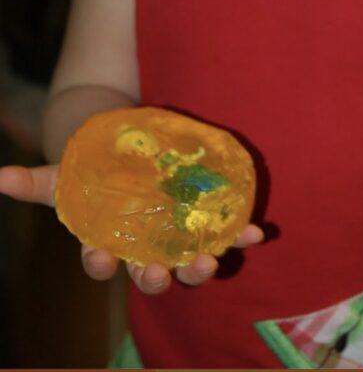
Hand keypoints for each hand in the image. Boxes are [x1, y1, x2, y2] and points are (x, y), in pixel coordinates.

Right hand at [0, 163, 263, 293]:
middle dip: (159, 277)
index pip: (100, 260)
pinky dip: (241, 235)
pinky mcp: (204, 220)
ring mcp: (176, 236)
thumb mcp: (66, 174)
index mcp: (108, 240)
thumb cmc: (93, 172)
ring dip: (203, 264)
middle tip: (165, 274)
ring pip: (189, 261)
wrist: (128, 154)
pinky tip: (257, 234)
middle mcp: (144, 247)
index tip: (101, 257)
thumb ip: (36, 181)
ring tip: (213, 260)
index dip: (100, 262)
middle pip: (151, 272)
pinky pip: (225, 233)